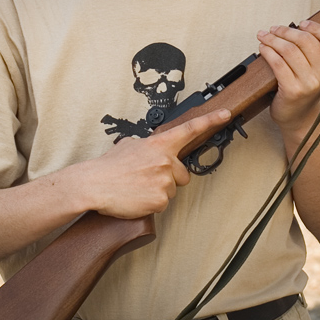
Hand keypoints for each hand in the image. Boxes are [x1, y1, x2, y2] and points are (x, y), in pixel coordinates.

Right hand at [85, 108, 230, 217]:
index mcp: (159, 144)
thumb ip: (150, 146)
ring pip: (172, 190)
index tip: (226, 114)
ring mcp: (164, 180)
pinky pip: (163, 204)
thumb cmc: (109, 166)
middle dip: (170, 178)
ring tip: (137, 188)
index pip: (190, 130)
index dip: (210, 121)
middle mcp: (166, 160)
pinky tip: (137, 198)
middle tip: (147, 178)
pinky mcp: (160, 200)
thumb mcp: (130, 145)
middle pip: (183, 174)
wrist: (93, 184)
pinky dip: (152, 204)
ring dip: (159, 191)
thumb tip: (155, 150)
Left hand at [256, 20, 319, 134]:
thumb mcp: (318, 70)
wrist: (299, 117)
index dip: (316, 27)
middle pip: (306, 40)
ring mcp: (310, 83)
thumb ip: (314, 51)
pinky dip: (268, 52)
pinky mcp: (293, 90)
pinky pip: (278, 63)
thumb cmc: (305, 89)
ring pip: (289, 50)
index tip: (301, 24)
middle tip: (274, 29)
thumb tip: (293, 28)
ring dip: (273, 39)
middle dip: (286, 31)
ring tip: (264, 36)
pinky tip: (263, 49)